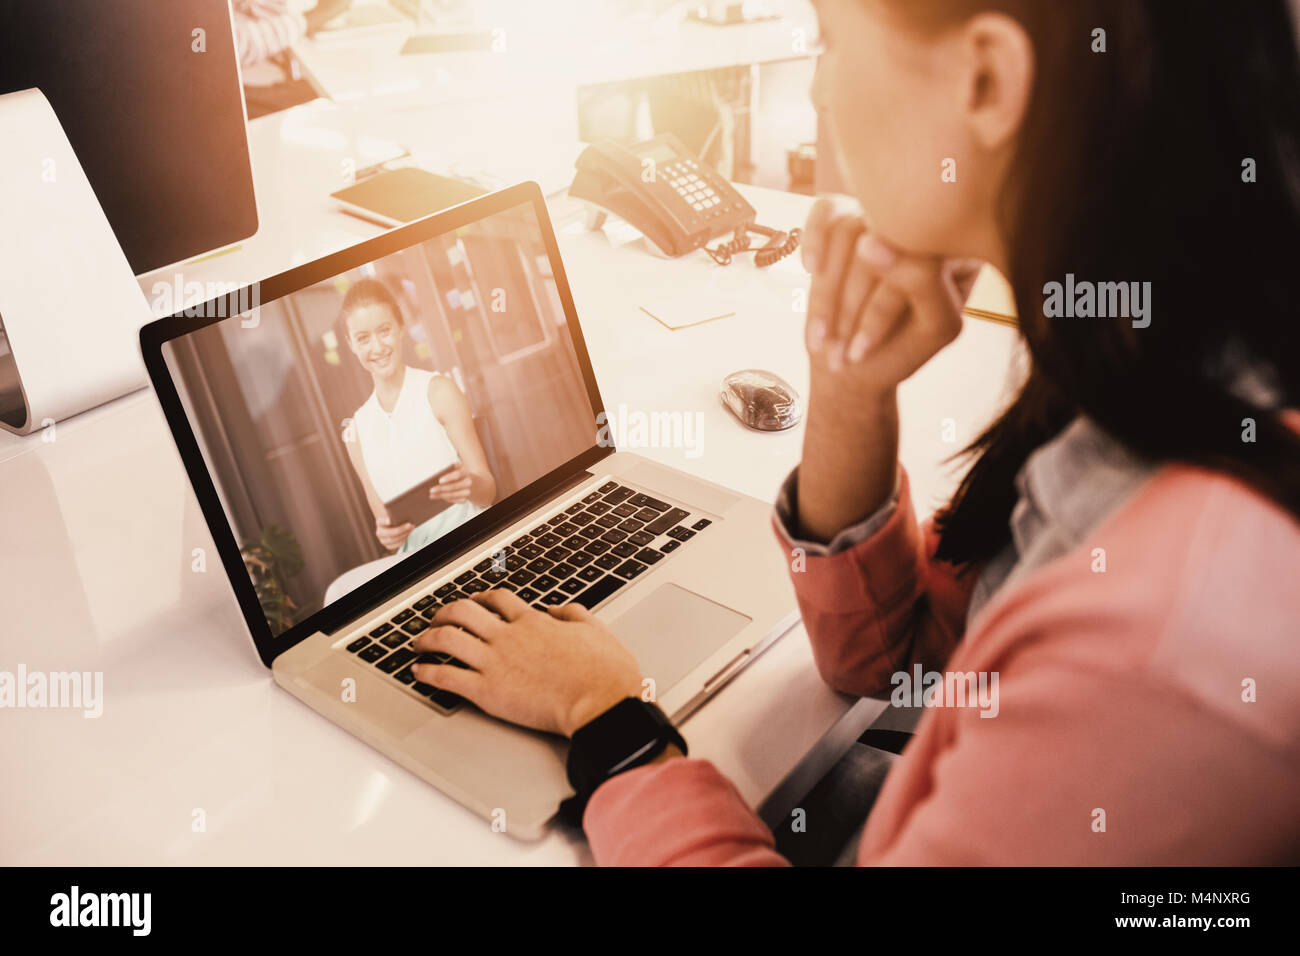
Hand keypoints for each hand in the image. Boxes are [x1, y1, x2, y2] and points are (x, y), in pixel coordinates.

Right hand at [375, 513, 413, 551]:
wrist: (394, 526)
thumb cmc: (396, 518)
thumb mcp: (394, 515)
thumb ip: (396, 513)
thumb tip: (405, 508)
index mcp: (379, 522)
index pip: (380, 522)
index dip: (384, 521)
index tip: (390, 520)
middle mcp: (379, 532)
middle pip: (389, 533)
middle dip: (401, 529)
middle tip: (410, 524)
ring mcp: (383, 540)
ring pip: (393, 539)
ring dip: (404, 534)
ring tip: (412, 528)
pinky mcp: (388, 546)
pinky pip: (396, 544)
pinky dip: (404, 539)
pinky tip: (409, 534)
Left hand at [411, 590, 644, 736]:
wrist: (601, 702)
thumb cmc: (604, 672)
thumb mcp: (596, 629)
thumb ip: (574, 614)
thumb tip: (559, 608)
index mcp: (533, 622)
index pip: (498, 600)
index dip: (481, 598)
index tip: (475, 602)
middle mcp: (508, 636)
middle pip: (464, 611)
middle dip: (445, 612)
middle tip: (436, 619)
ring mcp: (495, 662)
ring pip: (447, 638)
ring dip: (427, 637)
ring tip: (418, 642)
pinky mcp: (487, 691)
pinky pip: (447, 676)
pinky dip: (427, 673)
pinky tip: (419, 673)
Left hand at [429, 466, 472, 504]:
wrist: (478, 486)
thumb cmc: (464, 475)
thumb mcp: (461, 468)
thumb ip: (453, 467)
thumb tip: (441, 469)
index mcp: (466, 473)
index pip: (457, 475)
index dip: (449, 478)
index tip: (439, 481)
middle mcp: (468, 483)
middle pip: (453, 487)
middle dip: (441, 489)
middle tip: (431, 490)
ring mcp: (467, 492)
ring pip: (452, 495)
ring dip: (440, 495)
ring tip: (431, 495)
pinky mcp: (465, 499)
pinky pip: (453, 500)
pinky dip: (445, 498)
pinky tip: (437, 497)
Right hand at [802, 195, 980, 394]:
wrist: (853, 359)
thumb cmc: (901, 350)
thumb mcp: (933, 328)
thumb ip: (923, 283)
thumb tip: (870, 239)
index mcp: (963, 248)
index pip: (923, 258)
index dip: (883, 306)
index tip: (861, 351)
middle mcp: (923, 224)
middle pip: (883, 242)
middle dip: (852, 303)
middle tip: (839, 352)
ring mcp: (882, 218)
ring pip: (849, 231)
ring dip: (827, 292)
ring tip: (822, 338)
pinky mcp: (848, 216)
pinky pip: (827, 209)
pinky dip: (813, 241)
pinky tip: (811, 270)